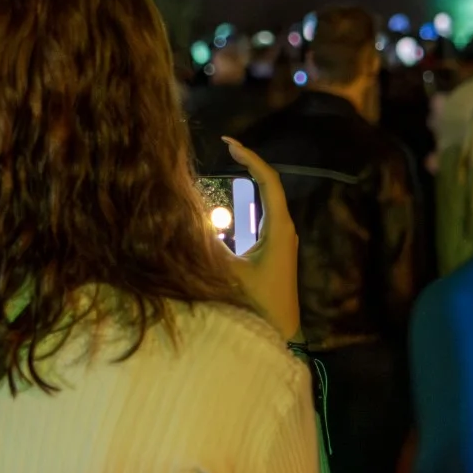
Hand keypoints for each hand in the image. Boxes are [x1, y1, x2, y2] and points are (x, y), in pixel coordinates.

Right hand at [222, 137, 300, 338]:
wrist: (282, 328)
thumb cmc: (259, 302)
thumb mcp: (230, 273)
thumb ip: (209, 246)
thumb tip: (187, 219)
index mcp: (279, 228)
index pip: (269, 181)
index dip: (251, 158)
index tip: (230, 143)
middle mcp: (285, 227)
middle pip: (271, 183)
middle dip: (250, 161)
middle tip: (228, 145)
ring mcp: (283, 236)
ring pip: (270, 196)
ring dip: (253, 176)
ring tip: (232, 159)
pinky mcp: (278, 245)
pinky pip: (267, 210)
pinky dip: (253, 195)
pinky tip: (239, 190)